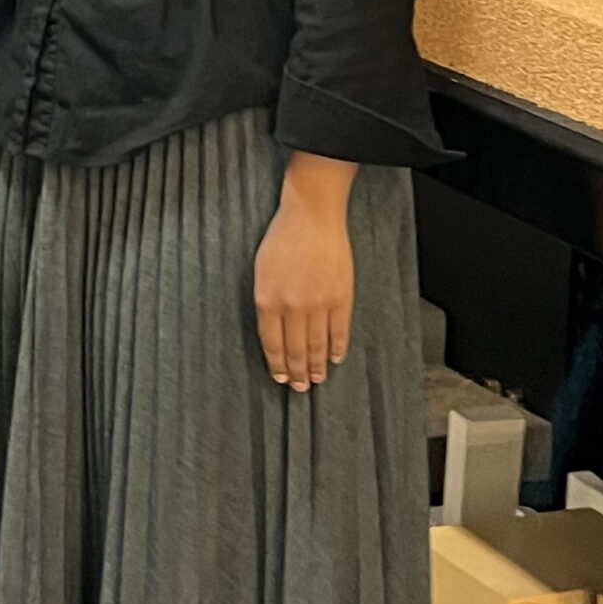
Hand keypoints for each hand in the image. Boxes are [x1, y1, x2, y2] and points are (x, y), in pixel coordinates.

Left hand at [254, 153, 357, 391]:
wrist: (311, 215)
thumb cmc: (282, 238)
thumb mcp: (261, 270)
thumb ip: (267, 302)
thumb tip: (273, 333)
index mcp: (267, 299)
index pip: (271, 344)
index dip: (277, 364)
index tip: (280, 377)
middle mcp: (291, 307)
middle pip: (294, 350)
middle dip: (297, 373)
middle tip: (299, 388)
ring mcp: (318, 304)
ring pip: (316, 346)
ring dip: (316, 367)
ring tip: (316, 380)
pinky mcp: (340, 298)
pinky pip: (339, 332)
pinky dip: (336, 349)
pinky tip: (334, 359)